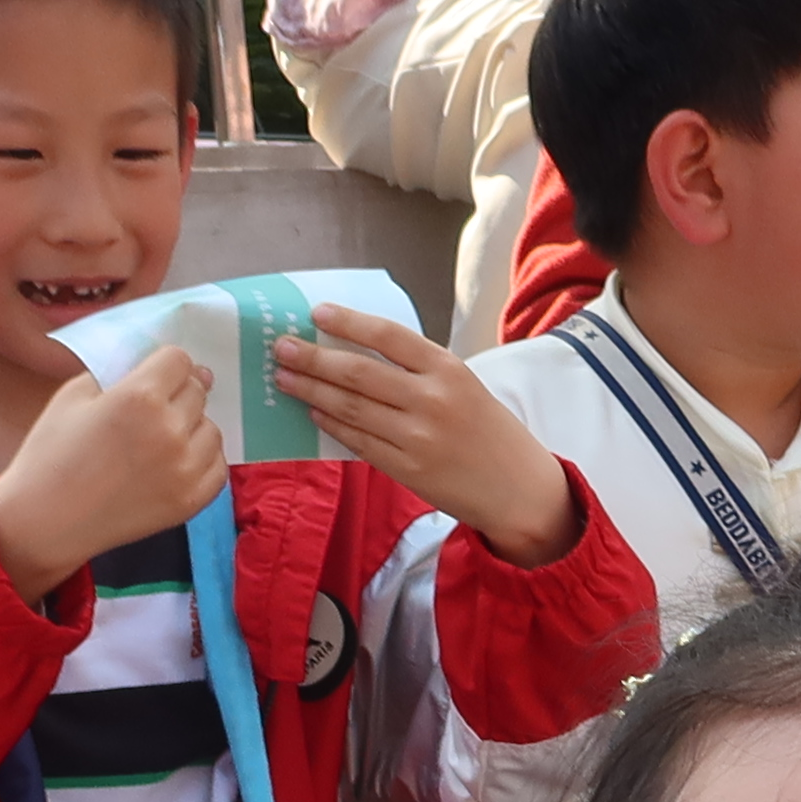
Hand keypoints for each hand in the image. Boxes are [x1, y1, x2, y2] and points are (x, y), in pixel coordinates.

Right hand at [0, 344, 229, 602]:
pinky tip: (177, 461)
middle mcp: (171, 430)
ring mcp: (186, 469)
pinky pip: (217, 467)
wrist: (46, 521)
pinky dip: (202, 459)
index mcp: (140, 397)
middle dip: (177, 393)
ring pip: (211, 429)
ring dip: (192, 427)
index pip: (178, 360)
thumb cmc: (51, 454)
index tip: (153, 376)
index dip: (165, 365)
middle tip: (151, 410)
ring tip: (162, 438)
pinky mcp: (192, 501)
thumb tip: (166, 370)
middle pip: (197, 392)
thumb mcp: (74, 395)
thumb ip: (122, 373)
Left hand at [275, 308, 577, 564]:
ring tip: (285, 378)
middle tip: (281, 348)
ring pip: (352, 407)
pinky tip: (314, 411)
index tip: (316, 312)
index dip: (349, 322)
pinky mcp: (408, 469)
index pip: (388, 336)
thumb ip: (419, 370)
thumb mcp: (464, 386)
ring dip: (313, 390)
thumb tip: (358, 351)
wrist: (519, 488)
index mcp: (448, 369)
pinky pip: (359, 442)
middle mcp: (432, 399)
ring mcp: (418, 437)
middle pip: (359, 372)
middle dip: (314, 358)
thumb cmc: (489, 431)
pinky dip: (333, 425)